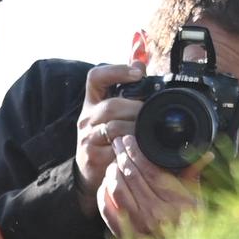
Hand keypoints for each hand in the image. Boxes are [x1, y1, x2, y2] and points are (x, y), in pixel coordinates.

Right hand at [75, 67, 198, 238]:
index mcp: (92, 103)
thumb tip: (141, 65)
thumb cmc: (107, 140)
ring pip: (112, 128)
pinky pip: (115, 150)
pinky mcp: (92, 158)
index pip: (96, 77)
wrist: (89, 173)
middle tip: (151, 114)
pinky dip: (131, 149)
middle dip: (136, 109)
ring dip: (136, 129)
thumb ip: (127, 92)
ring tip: (149, 133)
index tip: (138, 72)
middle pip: (110, 106)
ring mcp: (87, 139)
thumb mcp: (111, 114)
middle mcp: (86, 119)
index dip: (116, 70)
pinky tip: (142, 150)